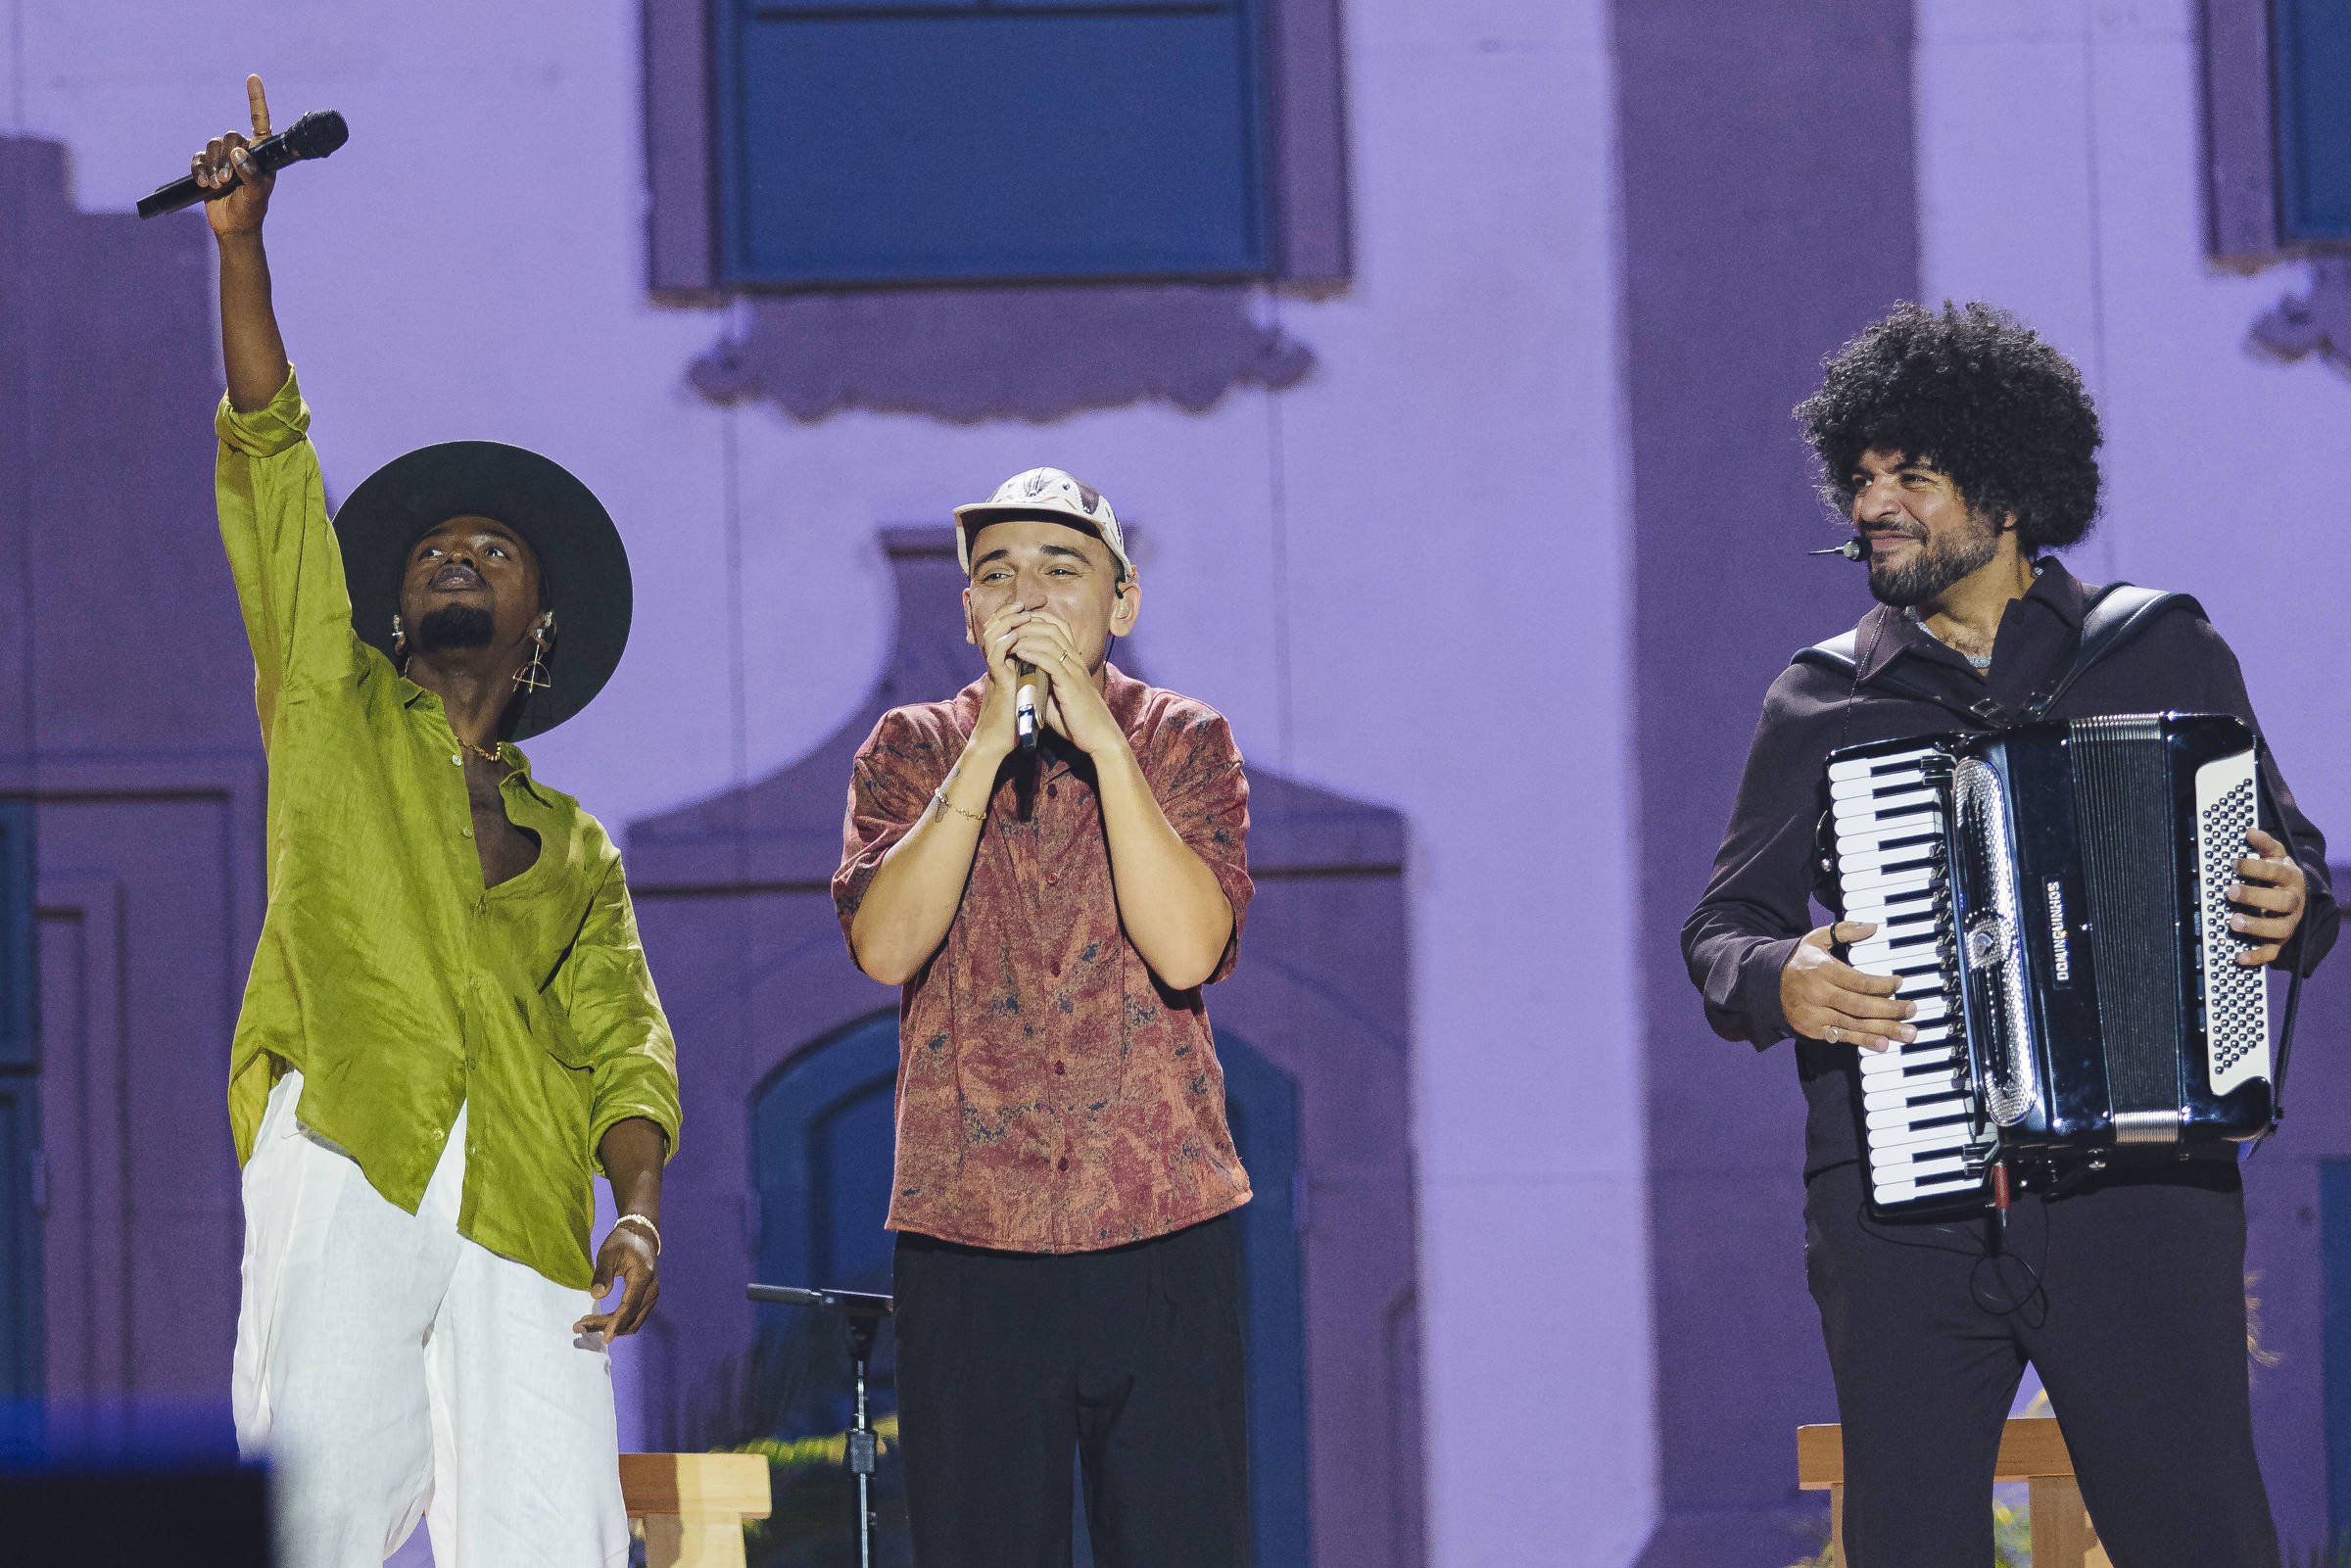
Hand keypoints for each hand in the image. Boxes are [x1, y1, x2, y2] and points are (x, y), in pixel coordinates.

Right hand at [192, 75, 276, 238]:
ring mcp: (224, 157)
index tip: (253, 77)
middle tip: (228, 181)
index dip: (256, 99)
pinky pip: (198, 157)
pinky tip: (203, 184)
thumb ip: (252, 175)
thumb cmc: (252, 209)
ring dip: (213, 166)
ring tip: (218, 186)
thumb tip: (238, 154)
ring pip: (212, 146)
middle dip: (226, 159)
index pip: (260, 121)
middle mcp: (243, 150)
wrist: (234, 226)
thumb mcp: (258, 194)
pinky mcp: (207, 166)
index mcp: (261, 152)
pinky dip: (199, 169)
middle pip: (229, 137)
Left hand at [574, 1221, 659, 1337]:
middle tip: (578, 1326)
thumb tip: (596, 1296)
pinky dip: (617, 1323)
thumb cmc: (622, 1243)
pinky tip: (600, 1322)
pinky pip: (633, 1318)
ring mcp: (651, 1296)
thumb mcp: (608, 1253)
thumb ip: (602, 1274)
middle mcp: (651, 1290)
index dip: (616, 1323)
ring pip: (633, 1322)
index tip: (605, 1338)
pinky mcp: (647, 1300)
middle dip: (606, 1326)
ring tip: (585, 1325)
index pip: (630, 1306)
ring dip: (611, 1328)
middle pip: (630, 1318)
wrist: (641, 1236)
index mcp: (643, 1276)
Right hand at [969, 602, 1035, 762]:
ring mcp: (995, 672)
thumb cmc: (1014, 719)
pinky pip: (995, 657)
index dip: (1013, 617)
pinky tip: (1015, 636)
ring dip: (1007, 623)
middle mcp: (998, 664)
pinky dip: (1004, 644)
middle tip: (1022, 604)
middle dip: (1008, 613)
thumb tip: (1047, 666)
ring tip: (1021, 614)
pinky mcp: (996, 683)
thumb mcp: (1026, 690)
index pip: (1003, 632)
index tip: (1030, 608)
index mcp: (1005, 664)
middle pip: (994, 628)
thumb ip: (1031, 675)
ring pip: (992, 637)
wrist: (1000, 741)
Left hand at [1007, 612, 1122, 756]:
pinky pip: (1051, 662)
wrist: (1098, 736)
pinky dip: (1034, 655)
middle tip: (1008, 627)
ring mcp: (1075, 671)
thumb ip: (1042, 683)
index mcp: (1074, 661)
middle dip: (1028, 623)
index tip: (1016, 623)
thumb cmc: (1077, 720)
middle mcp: (1076, 661)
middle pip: (1053, 628)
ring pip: (1051, 641)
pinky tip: (1019, 653)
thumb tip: (1021, 679)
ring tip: (1008, 639)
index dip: (1037, 619)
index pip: (1058, 627)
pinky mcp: (1071, 685)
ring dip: (1027, 637)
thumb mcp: (1056, 697)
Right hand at [1779, 921, 1916, 1052]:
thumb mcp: (1816, 939)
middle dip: (1891, 1009)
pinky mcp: (1812, 1029)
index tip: (1899, 983)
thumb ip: (1844, 931)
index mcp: (1822, 970)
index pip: (1859, 981)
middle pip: (1861, 1005)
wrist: (1766, 984)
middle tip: (1913, 1010)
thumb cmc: (1799, 961)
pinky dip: (1864, 1041)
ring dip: (1885, 1029)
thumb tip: (1872, 927)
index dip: (1883, 985)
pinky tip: (1884, 1043)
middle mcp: (1818, 994)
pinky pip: (1842, 1036)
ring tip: (1909, 1033)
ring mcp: (1815, 1014)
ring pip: (1855, 1024)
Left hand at [2229, 827, 2305, 966]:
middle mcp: (2293, 901)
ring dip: (2257, 926)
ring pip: (2280, 928)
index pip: (2276, 872)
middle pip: (2282, 901)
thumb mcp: (2273, 855)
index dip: (2255, 867)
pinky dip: (2257, 956)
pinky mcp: (2280, 941)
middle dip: (2256, 896)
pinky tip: (2239, 956)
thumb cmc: (2276, 873)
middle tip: (2231, 891)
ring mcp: (2288, 922)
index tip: (2234, 863)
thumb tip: (2249, 831)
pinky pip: (2272, 952)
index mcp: (2290, 877)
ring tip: (2233, 921)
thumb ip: (2264, 844)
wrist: (2294, 895)